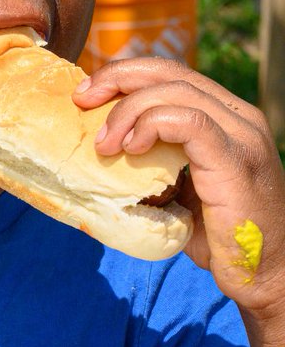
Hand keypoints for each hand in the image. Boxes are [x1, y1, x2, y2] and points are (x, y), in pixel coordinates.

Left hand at [74, 57, 284, 314]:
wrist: (264, 273)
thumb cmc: (217, 238)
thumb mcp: (178, 191)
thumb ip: (154, 165)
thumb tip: (99, 156)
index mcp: (225, 116)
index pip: (170, 74)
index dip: (125, 75)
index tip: (87, 95)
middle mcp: (238, 117)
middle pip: (169, 73)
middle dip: (117, 79)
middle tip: (81, 100)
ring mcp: (241, 135)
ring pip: (176, 91)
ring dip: (128, 110)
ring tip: (104, 144)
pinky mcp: (236, 160)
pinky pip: (189, 122)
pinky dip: (153, 125)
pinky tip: (132, 148)